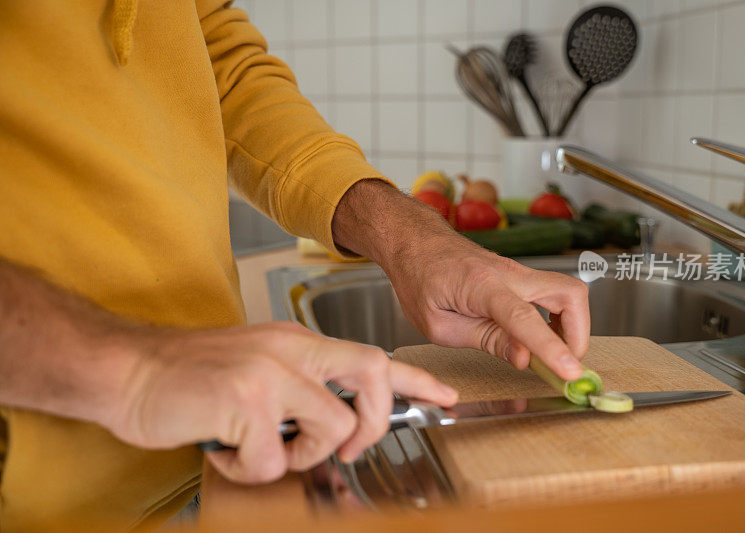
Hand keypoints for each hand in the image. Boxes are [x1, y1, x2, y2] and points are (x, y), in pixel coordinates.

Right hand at [106, 321, 457, 483]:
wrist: (128, 370)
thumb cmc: (190, 376)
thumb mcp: (255, 365)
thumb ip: (296, 385)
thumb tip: (333, 427)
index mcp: (295, 341)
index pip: (370, 354)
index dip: (415, 379)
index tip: (445, 396)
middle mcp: (288, 349)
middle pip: (371, 372)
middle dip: (373, 420)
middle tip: (349, 447)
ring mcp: (268, 372)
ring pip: (332, 426)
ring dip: (304, 454)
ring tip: (265, 451)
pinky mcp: (243, 401)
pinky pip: (274, 458)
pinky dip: (253, 470)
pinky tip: (227, 454)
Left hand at [332, 180, 589, 379]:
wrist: (416, 243)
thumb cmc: (420, 280)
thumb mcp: (439, 324)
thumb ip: (485, 340)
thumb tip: (523, 358)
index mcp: (482, 285)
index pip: (524, 318)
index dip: (550, 347)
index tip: (570, 372)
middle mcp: (509, 273)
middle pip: (570, 294)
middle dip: (579, 335)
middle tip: (564, 366)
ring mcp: (520, 272)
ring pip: (568, 293)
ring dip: (571, 328)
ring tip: (551, 355)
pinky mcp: (522, 276)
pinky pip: (555, 295)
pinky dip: (559, 319)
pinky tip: (540, 338)